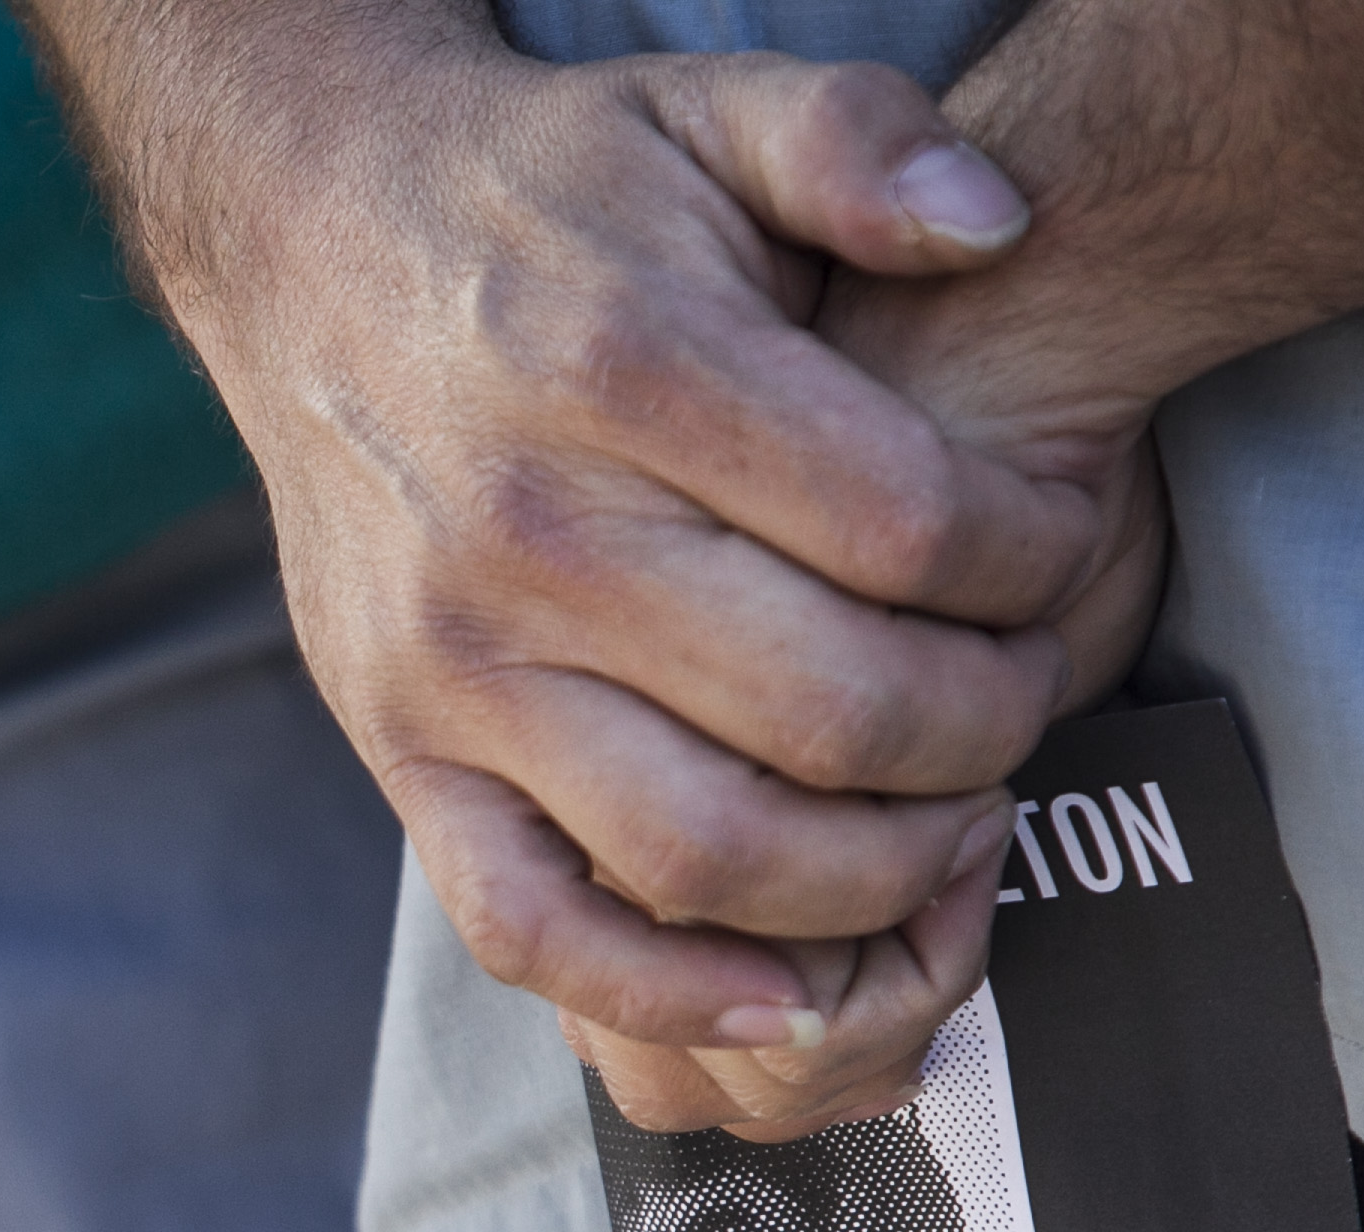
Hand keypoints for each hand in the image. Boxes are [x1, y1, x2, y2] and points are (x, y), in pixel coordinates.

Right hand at [44, 14, 1111, 1053]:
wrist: (306, 242)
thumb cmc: (544, 195)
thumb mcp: (705, 108)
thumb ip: (867, 142)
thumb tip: (1003, 225)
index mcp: (625, 363)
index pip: (909, 527)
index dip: (1034, 564)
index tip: (1057, 553)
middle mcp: (530, 530)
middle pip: (835, 710)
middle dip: (984, 731)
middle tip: (1016, 700)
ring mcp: (455, 666)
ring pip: (710, 849)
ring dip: (875, 875)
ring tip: (940, 822)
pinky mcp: (400, 752)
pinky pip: (534, 929)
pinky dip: (669, 992)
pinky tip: (786, 986)